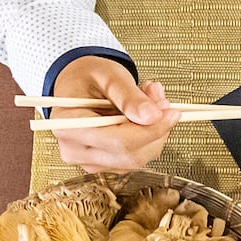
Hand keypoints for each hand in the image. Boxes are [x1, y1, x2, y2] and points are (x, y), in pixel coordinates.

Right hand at [49, 55, 178, 172]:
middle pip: (131, 155)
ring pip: (137, 159)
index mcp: (68, 126)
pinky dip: (148, 139)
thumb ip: (129, 96)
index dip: (151, 130)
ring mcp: (89, 161)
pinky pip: (136, 158)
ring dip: (154, 133)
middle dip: (156, 130)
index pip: (119, 142)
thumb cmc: (88, 77)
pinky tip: (145, 118)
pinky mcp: (104, 164)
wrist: (78, 84)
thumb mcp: (109, 76)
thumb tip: (152, 116)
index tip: (172, 113)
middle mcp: (75, 150)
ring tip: (152, 103)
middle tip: (163, 102)